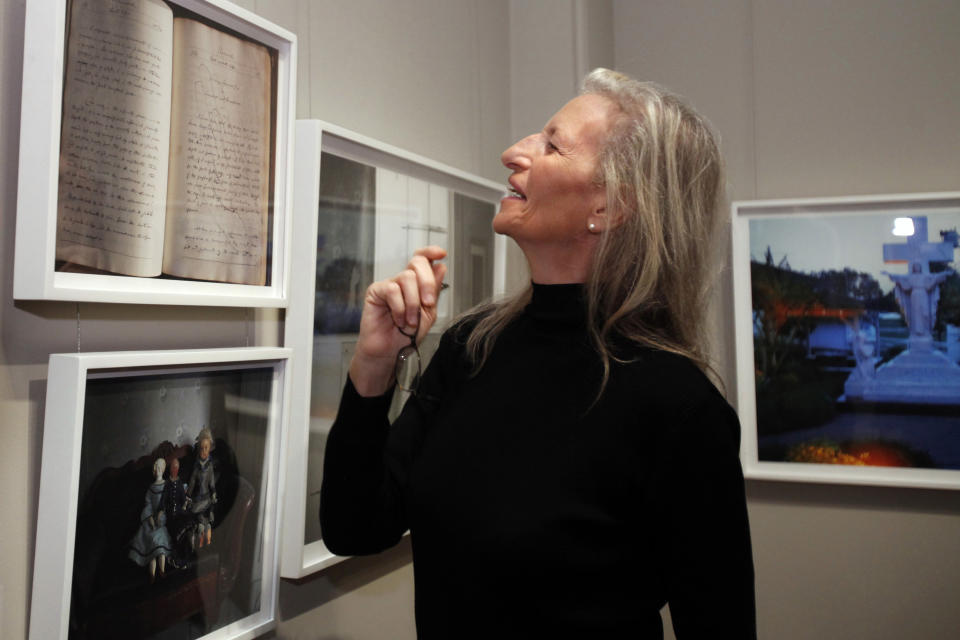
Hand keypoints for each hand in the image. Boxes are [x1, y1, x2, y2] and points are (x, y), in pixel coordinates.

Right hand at [349, 246, 446, 395]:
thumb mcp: (428, 314)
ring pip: (406, 278)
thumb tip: (441, 266)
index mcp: (416, 284)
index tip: (442, 253)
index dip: (431, 252)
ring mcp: (388, 285)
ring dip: (413, 302)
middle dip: (427, 283)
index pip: (422, 259)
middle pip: (417, 263)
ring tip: (410, 321)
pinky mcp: (375, 292)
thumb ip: (434, 291)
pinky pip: (392, 289)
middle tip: (428, 303)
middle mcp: (402, 282)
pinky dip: (400, 307)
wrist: (389, 353)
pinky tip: (398, 320)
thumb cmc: (407, 336)